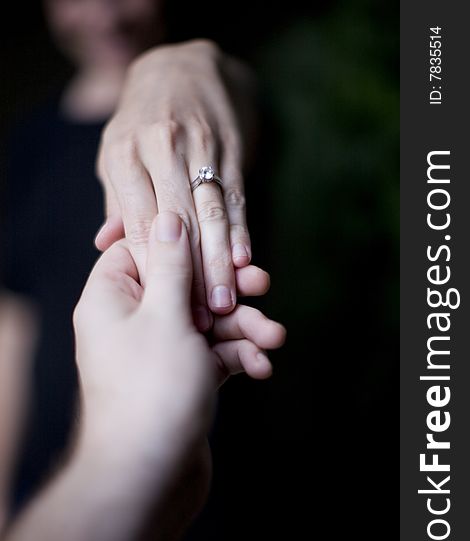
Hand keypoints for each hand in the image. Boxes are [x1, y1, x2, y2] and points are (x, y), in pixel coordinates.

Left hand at [75, 212, 284, 474]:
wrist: (149, 477)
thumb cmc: (151, 390)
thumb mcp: (166, 315)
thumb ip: (172, 266)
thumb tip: (168, 217)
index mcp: (112, 298)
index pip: (145, 250)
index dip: (183, 243)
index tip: (218, 243)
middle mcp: (132, 321)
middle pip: (186, 287)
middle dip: (228, 292)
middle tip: (263, 285)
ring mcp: (159, 351)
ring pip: (207, 323)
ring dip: (243, 330)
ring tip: (275, 338)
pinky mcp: (183, 378)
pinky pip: (213, 356)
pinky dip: (237, 358)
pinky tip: (261, 368)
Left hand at [95, 39, 256, 329]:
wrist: (186, 66)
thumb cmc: (142, 120)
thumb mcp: (117, 153)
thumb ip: (117, 201)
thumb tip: (106, 244)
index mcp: (125, 156)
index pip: (140, 224)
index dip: (154, 269)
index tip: (164, 308)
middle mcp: (162, 151)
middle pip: (177, 225)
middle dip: (190, 274)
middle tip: (202, 316)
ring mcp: (200, 149)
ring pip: (211, 215)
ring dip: (219, 262)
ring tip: (226, 300)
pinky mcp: (230, 151)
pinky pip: (236, 197)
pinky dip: (241, 231)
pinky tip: (246, 260)